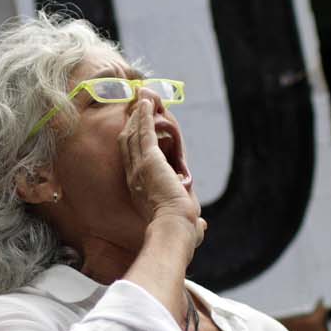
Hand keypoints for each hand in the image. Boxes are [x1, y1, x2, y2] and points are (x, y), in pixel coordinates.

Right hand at [119, 98, 204, 243]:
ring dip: (137, 115)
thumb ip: (191, 224)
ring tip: (141, 98)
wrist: (173, 229)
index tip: (135, 129)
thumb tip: (202, 226)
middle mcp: (134, 176)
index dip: (132, 142)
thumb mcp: (184, 225)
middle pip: (128, 142)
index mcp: (138, 190)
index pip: (132, 160)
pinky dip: (144, 116)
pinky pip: (144, 132)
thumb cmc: (177, 232)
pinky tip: (146, 103)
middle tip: (135, 106)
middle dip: (131, 122)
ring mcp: (139, 166)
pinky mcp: (150, 159)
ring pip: (134, 134)